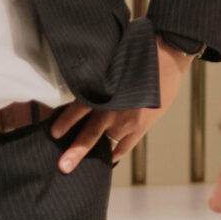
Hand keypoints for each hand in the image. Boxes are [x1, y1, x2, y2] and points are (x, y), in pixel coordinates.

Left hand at [49, 40, 193, 173]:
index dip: (65, 122)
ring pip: (106, 141)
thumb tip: (84, 86)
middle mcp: (113, 107)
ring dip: (92, 153)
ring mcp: (128, 119)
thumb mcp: (111, 62)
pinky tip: (108, 157)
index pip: (78, 110)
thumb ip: (99, 79)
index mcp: (103, 91)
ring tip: (77, 166)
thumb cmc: (137, 52)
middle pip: (90, 134)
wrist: (167, 55)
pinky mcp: (142, 125)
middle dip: (75, 151)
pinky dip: (116, 152)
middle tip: (63, 166)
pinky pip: (126, 145)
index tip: (53, 133)